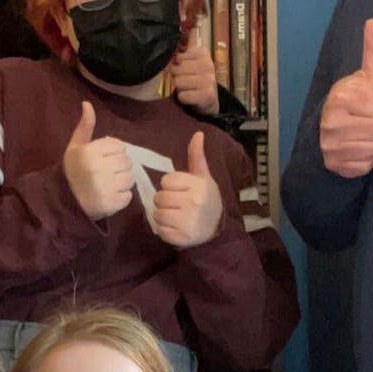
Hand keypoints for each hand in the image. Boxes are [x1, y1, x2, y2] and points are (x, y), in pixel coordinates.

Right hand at [63, 101, 133, 220]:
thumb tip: (87, 103)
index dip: (113, 152)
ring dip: (123, 182)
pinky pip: (128, 196)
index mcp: (89, 152)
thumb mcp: (75, 147)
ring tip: (109, 184)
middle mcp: (98, 169)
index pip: (119, 146)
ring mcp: (105, 188)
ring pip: (130, 179)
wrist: (61, 202)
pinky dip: (122, 197)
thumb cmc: (71, 171)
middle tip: (106, 173)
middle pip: (127, 162)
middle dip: (119, 167)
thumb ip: (85, 126)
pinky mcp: (111, 204)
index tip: (103, 159)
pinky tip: (109, 195)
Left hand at [153, 131, 222, 246]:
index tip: (181, 190)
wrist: (216, 229)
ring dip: (163, 215)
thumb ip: (196, 156)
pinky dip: (164, 230)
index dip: (170, 186)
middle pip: (159, 197)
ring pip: (157, 214)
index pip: (166, 181)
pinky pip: (160, 230)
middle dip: (165, 201)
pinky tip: (176, 227)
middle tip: (177, 204)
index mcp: (198, 186)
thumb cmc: (206, 199)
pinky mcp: (181, 238)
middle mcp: (194, 202)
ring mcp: (187, 222)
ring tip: (176, 215)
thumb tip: (198, 133)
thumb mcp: (203, 177)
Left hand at [169, 42, 218, 114]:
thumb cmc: (197, 76)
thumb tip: (190, 25)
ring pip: (178, 82)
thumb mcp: (193, 58)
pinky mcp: (207, 95)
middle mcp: (208, 65)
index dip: (177, 64)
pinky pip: (183, 95)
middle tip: (185, 79)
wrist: (210, 98)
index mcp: (203, 53)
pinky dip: (183, 98)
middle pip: (177, 70)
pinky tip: (190, 96)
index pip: (178, 57)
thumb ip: (188, 42)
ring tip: (187, 88)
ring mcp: (209, 80)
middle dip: (177, 77)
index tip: (185, 68)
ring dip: (179, 88)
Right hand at [320, 19, 372, 177]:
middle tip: (365, 121)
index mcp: (340, 97)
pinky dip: (365, 160)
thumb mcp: (366, 78)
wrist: (327, 133)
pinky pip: (365, 164)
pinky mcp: (335, 165)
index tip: (368, 105)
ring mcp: (331, 144)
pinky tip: (357, 150)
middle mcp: (331, 120)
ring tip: (362, 135)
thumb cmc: (355, 103)